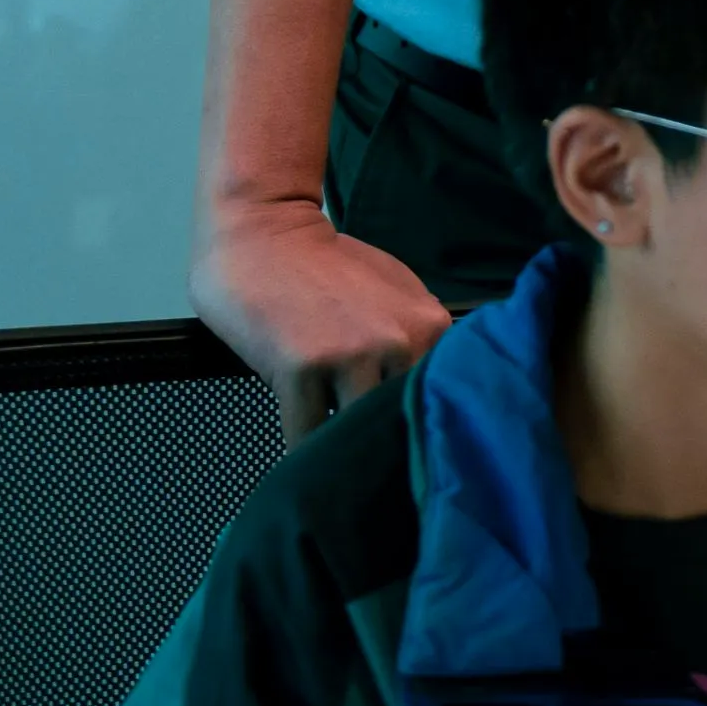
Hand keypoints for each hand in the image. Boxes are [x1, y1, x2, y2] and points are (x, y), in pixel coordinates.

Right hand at [190, 195, 451, 443]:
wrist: (266, 232)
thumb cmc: (327, 266)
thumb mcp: (396, 293)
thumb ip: (418, 340)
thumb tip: (429, 398)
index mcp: (430, 325)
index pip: (440, 397)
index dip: (420, 428)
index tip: (406, 450)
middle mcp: (401, 341)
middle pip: (401, 420)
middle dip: (384, 446)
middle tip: (372, 473)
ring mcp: (352, 354)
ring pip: (356, 431)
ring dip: (341, 452)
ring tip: (333, 466)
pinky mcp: (303, 368)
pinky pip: (306, 434)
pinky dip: (301, 454)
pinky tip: (299, 460)